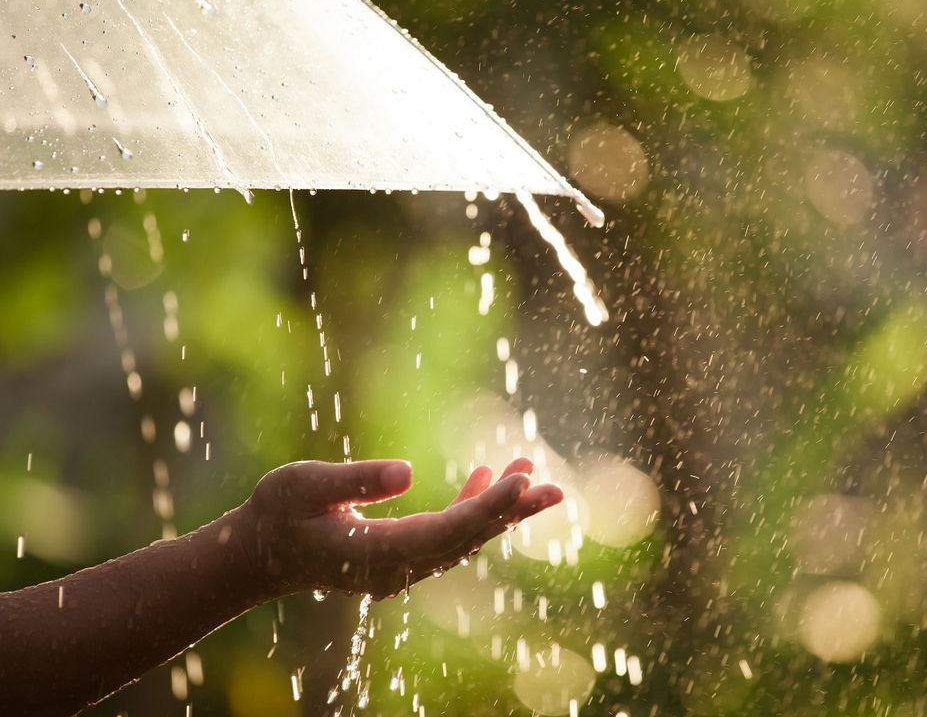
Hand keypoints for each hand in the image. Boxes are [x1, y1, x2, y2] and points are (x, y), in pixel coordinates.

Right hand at [239, 457, 561, 598]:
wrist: (259, 553)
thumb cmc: (276, 513)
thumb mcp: (303, 486)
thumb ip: (354, 480)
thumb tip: (407, 471)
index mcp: (377, 553)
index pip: (446, 531)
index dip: (487, 507)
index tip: (522, 484)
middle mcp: (398, 567)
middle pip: (468, 538)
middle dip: (512, 511)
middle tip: (554, 487)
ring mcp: (402, 566)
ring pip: (465, 538)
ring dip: (499, 508)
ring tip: (531, 472)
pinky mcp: (402, 556)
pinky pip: (448, 534)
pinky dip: (472, 507)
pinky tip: (487, 476)